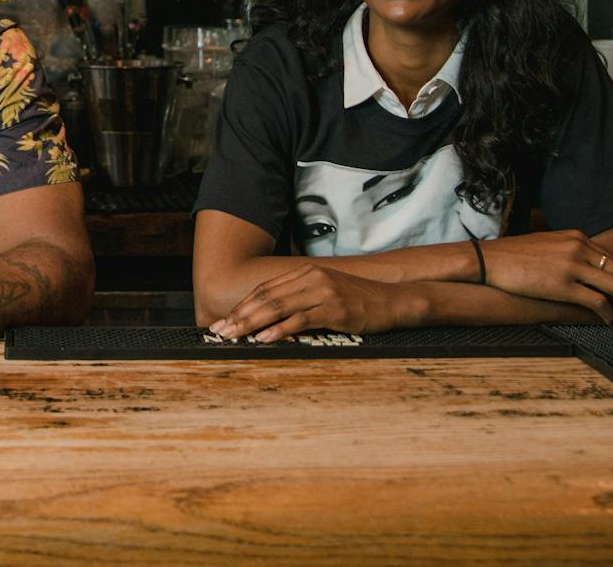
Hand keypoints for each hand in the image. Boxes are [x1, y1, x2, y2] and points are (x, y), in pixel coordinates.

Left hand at [208, 264, 413, 341]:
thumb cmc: (357, 301)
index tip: (223, 321)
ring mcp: (322, 291)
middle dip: (239, 316)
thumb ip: (300, 298)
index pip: (265, 290)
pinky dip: (279, 330)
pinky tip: (263, 339)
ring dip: (252, 323)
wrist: (392, 301)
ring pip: (278, 307)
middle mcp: (310, 277)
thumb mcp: (325, 292)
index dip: (241, 306)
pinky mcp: (334, 308)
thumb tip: (269, 317)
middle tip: (220, 332)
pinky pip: (300, 320)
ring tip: (234, 336)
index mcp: (304, 271)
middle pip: (266, 297)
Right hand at [474, 230, 612, 323]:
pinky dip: (610, 314)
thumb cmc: (513, 255)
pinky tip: (610, 322)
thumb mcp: (547, 244)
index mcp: (576, 237)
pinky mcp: (563, 285)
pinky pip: (598, 302)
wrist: (488, 259)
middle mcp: (579, 248)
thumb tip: (585, 268)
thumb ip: (569, 251)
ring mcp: (572, 266)